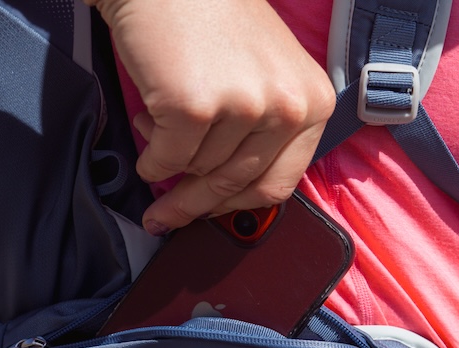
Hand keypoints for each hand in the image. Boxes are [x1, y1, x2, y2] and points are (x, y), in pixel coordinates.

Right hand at [88, 0, 335, 233]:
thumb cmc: (210, 17)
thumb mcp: (267, 71)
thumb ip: (266, 128)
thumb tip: (234, 191)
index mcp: (313, 102)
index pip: (281, 182)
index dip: (241, 205)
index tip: (215, 213)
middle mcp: (286, 107)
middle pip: (239, 184)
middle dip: (196, 205)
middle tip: (165, 216)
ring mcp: (243, 107)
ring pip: (199, 170)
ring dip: (170, 160)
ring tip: (158, 126)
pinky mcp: (194, 107)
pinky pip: (167, 159)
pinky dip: (149, 157)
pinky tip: (144, 130)